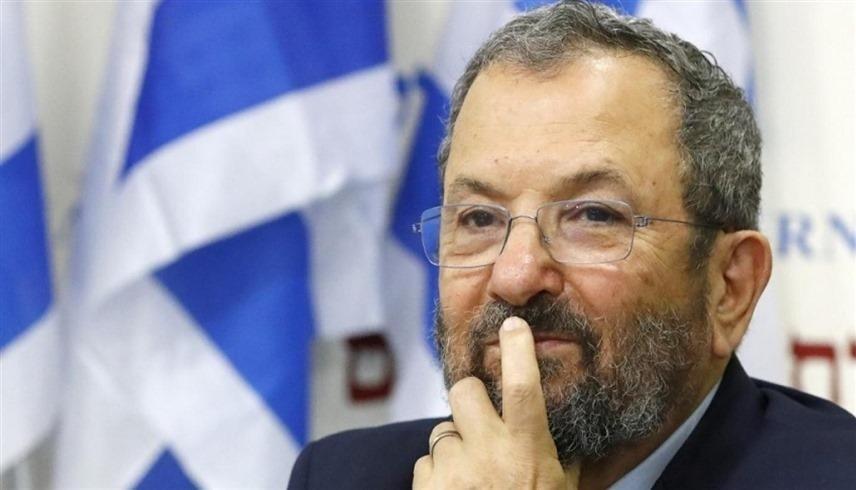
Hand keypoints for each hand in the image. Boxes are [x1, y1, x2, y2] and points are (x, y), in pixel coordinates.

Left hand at [413, 316, 579, 488]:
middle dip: (469, 397)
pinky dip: (438, 476)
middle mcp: (488, 453)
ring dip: (454, 448)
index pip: (522, 387)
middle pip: (465, 391)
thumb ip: (562, 458)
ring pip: (443, 432)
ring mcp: (454, 468)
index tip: (513, 325)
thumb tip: (576, 435)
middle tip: (478, 420)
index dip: (517, 351)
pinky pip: (426, 463)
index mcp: (525, 450)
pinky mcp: (427, 485)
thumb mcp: (560, 489)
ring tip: (471, 475)